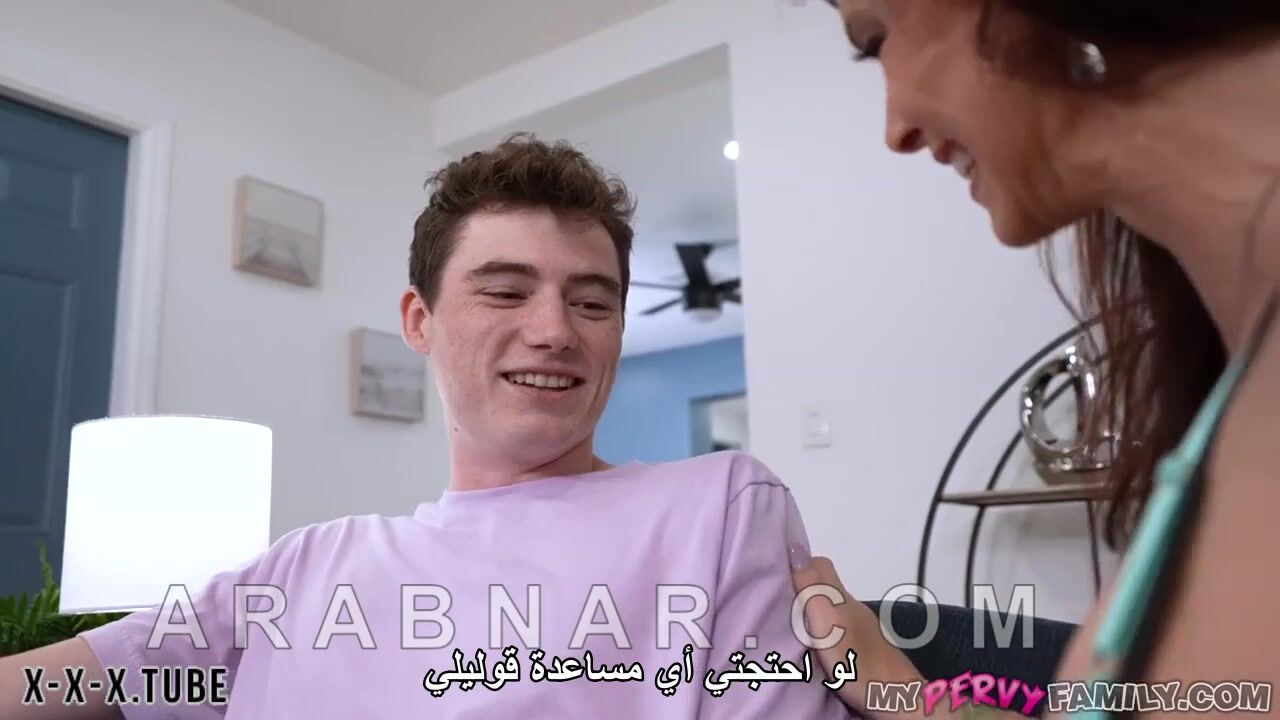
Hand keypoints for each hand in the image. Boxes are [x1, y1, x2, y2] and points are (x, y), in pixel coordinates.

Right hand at [790, 550, 926, 716]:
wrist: (896, 696)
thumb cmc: (857, 660)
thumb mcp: (828, 621)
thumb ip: (812, 587)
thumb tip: (795, 549)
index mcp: (840, 598)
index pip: (818, 565)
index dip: (797, 563)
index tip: (773, 571)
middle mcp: (851, 607)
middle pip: (823, 586)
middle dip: (800, 587)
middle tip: (774, 600)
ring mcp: (859, 628)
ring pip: (829, 608)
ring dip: (809, 611)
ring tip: (787, 623)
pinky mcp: (863, 647)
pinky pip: (836, 628)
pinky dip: (821, 630)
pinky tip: (811, 645)